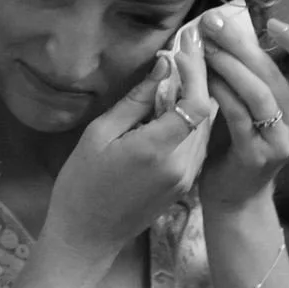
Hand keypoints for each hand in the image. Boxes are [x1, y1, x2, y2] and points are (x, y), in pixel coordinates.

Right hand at [45, 55, 213, 262]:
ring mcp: (187, 179)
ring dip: (196, 100)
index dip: (196, 72)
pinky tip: (173, 109)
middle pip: (207, 113)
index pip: (198, 102)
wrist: (86, 237)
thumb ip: (135, 101)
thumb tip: (163, 67)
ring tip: (179, 74)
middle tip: (185, 52)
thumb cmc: (81, 183)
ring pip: (205, 128)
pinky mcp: (186, 187)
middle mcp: (182, 165)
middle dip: (198, 80)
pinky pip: (198, 145)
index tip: (183, 50)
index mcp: (158, 150)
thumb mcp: (99, 135)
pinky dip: (191, 123)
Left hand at [191, 9, 288, 210]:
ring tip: (206, 48)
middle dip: (242, 43)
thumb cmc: (240, 137)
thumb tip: (229, 24)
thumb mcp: (254, 101)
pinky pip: (237, 115)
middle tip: (214, 23)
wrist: (234, 191)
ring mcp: (282, 142)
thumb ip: (252, 70)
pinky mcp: (256, 155)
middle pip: (276, 74)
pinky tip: (203, 77)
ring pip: (258, 93)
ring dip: (228, 65)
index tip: (272, 23)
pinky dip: (219, 91)